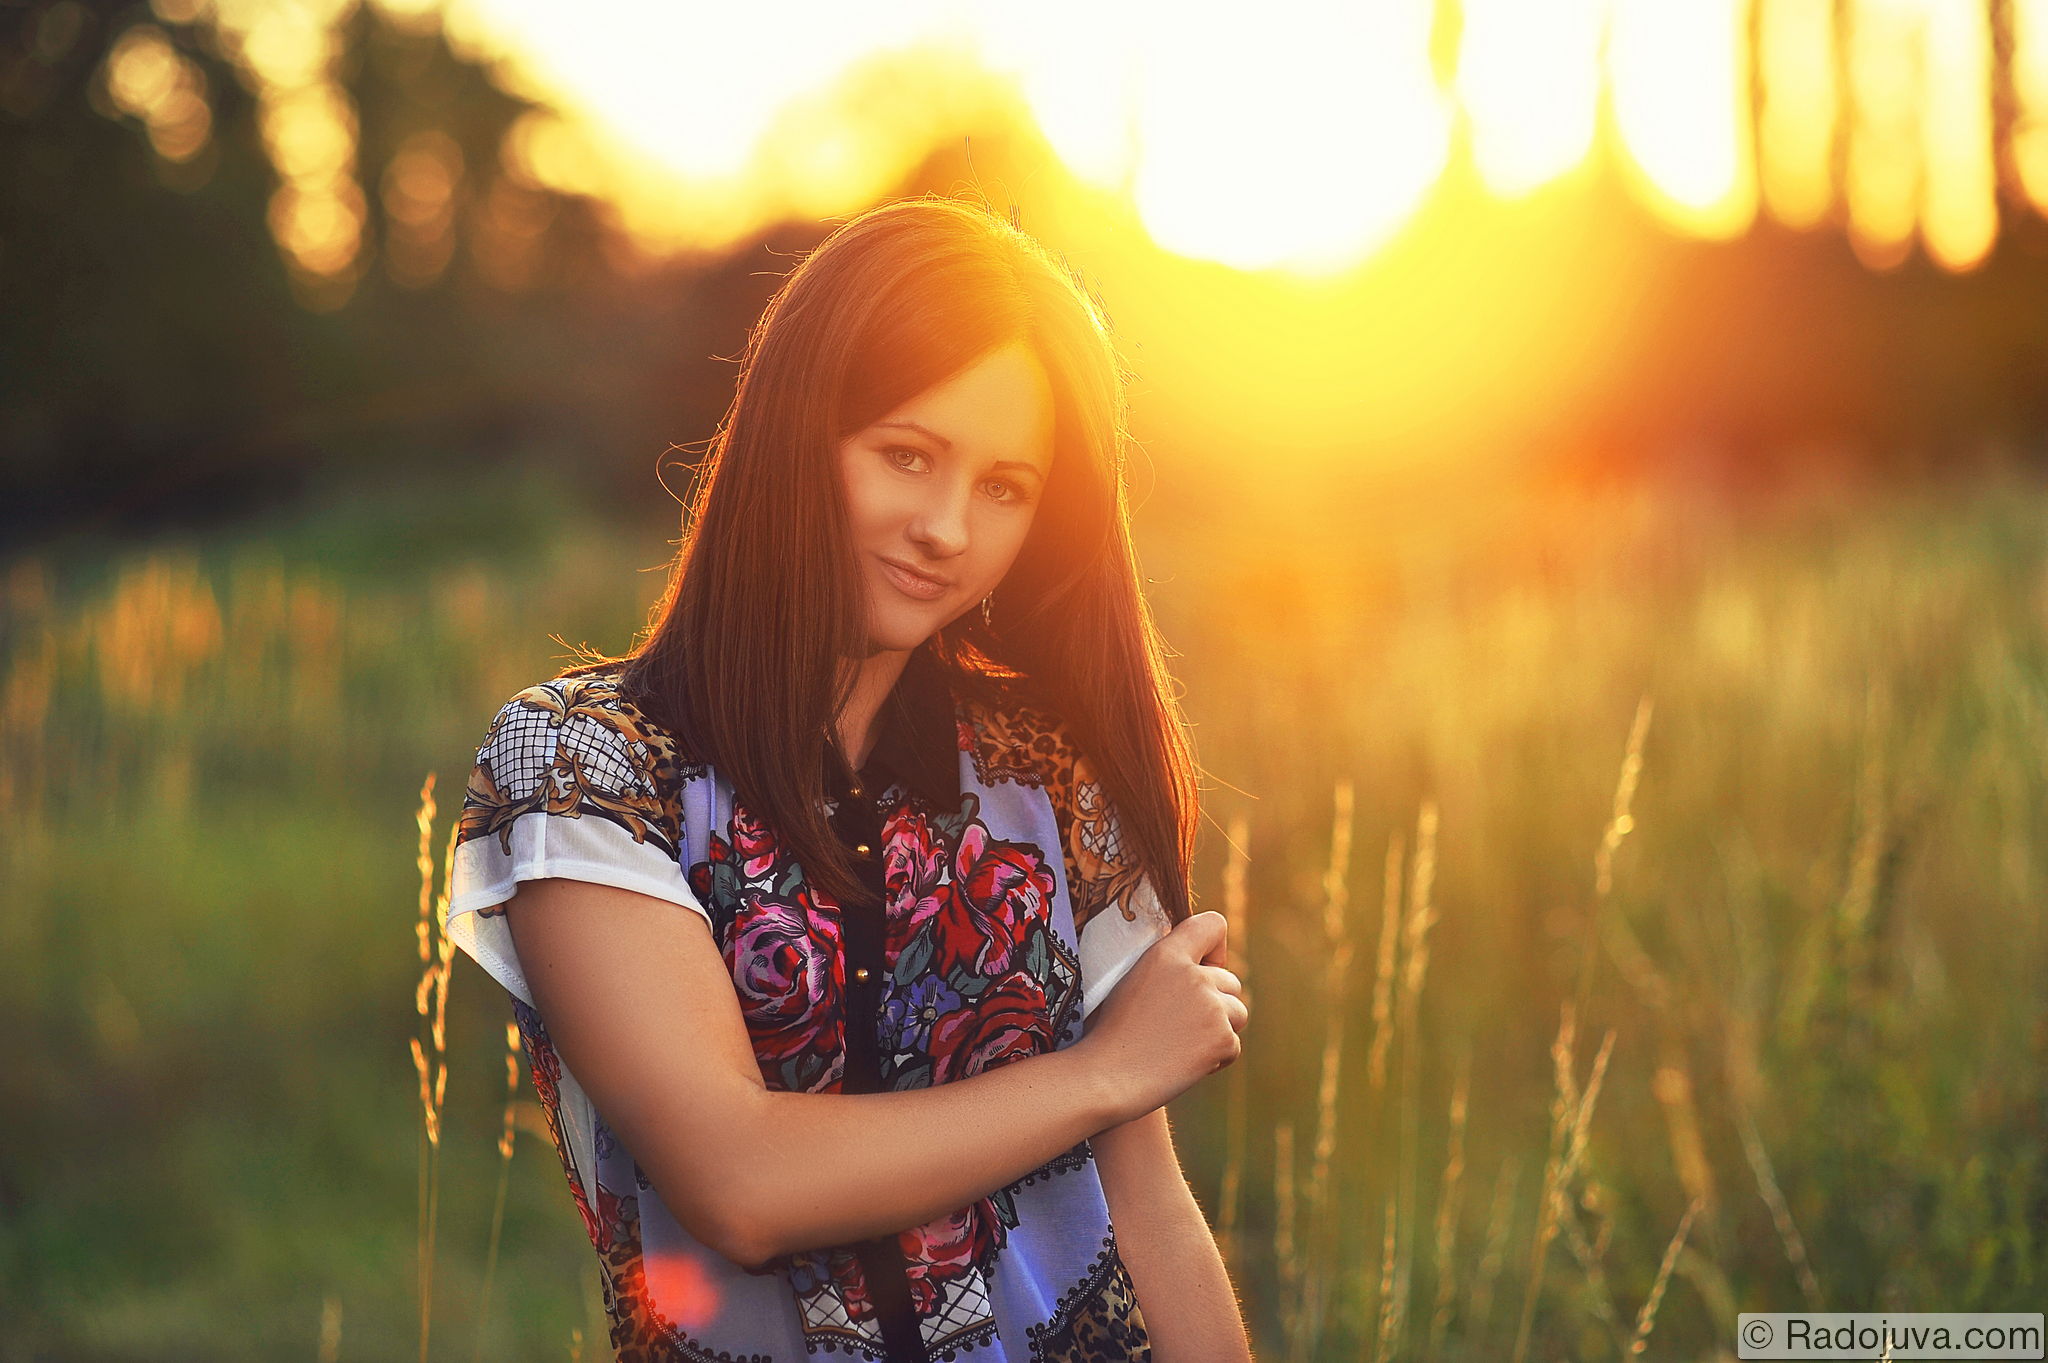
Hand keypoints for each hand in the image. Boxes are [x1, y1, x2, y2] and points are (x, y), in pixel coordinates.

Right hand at [1074, 910, 1247, 1123]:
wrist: (1106, 1077)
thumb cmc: (1110, 1033)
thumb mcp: (1130, 980)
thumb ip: (1166, 966)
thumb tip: (1197, 962)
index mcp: (1166, 954)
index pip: (1213, 924)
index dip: (1214, 948)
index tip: (1203, 967)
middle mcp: (1194, 975)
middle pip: (1231, 982)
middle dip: (1216, 1002)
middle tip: (1180, 1023)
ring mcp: (1211, 1008)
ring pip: (1238, 1014)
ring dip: (1218, 1029)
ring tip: (1180, 1043)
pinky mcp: (1221, 1039)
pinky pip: (1233, 1045)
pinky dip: (1215, 1057)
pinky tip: (1183, 1062)